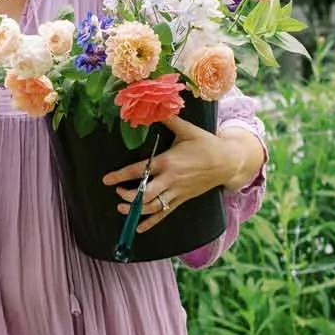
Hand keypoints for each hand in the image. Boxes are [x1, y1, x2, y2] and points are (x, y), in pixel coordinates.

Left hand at [104, 120, 258, 234]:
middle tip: (118, 194)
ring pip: (153, 206)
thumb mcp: (187, 129)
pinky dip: (151, 223)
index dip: (121, 176)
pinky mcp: (182, 199)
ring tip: (122, 209)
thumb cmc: (206, 143)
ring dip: (135, 210)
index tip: (107, 180)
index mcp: (168, 161)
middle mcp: (170, 179)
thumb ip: (169, 120)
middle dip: (127, 197)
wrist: (227, 161)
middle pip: (144, 194)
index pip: (140, 171)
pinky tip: (139, 228)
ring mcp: (176, 191)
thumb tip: (155, 107)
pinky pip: (164, 214)